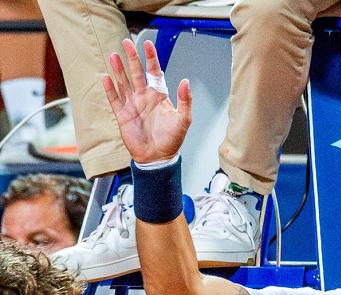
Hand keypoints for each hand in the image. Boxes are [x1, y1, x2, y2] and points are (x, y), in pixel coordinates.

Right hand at [102, 39, 190, 163]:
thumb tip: (186, 82)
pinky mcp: (123, 115)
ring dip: (119, 69)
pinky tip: (106, 77)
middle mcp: (144, 97)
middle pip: (136, 72)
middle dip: (132, 57)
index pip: (154, 72)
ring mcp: (133, 105)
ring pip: (124, 82)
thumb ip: (185, 101)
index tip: (148, 45)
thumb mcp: (183, 120)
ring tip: (114, 55)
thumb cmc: (171, 141)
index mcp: (159, 96)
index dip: (151, 58)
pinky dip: (110, 88)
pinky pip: (114, 99)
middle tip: (126, 42)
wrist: (157, 158)